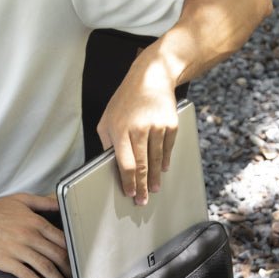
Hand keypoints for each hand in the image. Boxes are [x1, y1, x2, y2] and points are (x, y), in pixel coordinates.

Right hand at [0, 193, 72, 277]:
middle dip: (70, 270)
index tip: (79, 262)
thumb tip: (61, 203)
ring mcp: (18, 250)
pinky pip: (28, 276)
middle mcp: (30, 236)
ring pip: (46, 268)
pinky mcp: (7, 262)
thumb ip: (43, 202)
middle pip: (57, 256)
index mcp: (36, 222)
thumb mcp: (21, 200)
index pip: (62, 239)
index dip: (73, 252)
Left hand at [96, 82, 178, 206]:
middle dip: (142, 186)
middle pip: (143, 166)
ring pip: (157, 160)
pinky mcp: (171, 124)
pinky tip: (163, 170)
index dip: (128, 181)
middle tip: (142, 200)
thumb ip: (107, 142)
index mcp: (120, 129)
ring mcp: (157, 126)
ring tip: (154, 190)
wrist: (152, 76)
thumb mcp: (107, 118)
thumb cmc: (125, 99)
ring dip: (155, 178)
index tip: (129, 193)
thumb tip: (109, 165)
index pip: (125, 163)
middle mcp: (139, 129)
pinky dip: (165, 161)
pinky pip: (168, 149)